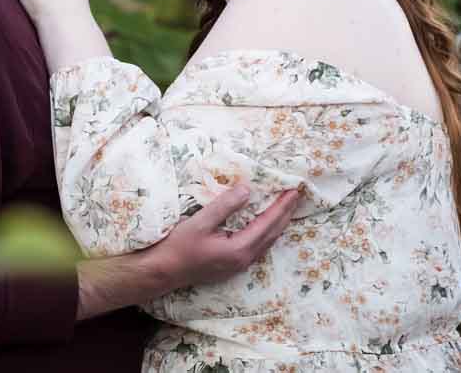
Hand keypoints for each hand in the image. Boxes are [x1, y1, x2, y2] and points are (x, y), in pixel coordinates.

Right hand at [74, 183, 303, 317]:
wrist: (163, 271)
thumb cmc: (178, 245)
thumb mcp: (200, 221)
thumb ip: (225, 206)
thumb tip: (247, 189)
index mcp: (239, 248)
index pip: (267, 223)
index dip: (281, 206)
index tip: (293, 190)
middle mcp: (244, 259)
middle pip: (272, 234)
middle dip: (285, 214)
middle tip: (296, 195)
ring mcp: (238, 265)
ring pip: (267, 242)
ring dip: (278, 223)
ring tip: (286, 208)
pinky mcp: (232, 265)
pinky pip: (258, 246)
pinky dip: (266, 232)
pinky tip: (265, 225)